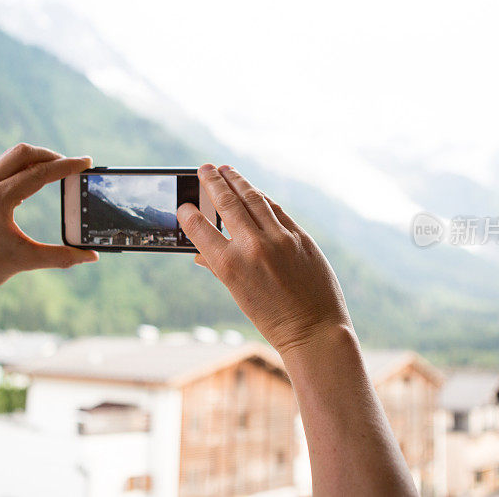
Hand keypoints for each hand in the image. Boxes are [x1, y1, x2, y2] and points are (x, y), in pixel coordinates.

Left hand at [0, 143, 97, 304]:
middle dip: (52, 155)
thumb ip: (62, 257)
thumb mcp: (26, 262)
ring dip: (36, 158)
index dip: (67, 166)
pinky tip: (34, 178)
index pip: (40, 173)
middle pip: (24, 153)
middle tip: (72, 165)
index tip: (86, 162)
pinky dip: (22, 166)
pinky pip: (1, 165)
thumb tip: (91, 256)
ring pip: (11, 156)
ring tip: (56, 169)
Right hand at [177, 164, 352, 355]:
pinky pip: (276, 209)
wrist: (314, 330)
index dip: (189, 213)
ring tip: (226, 170)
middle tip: (204, 169)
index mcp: (230, 266)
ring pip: (254, 199)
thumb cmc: (272, 318)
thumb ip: (219, 267)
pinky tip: (253, 191)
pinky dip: (262, 198)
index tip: (184, 204)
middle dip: (213, 182)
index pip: (200, 229)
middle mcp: (253, 247)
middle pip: (227, 203)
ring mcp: (280, 238)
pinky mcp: (300, 236)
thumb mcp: (239, 294)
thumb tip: (199, 252)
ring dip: (237, 181)